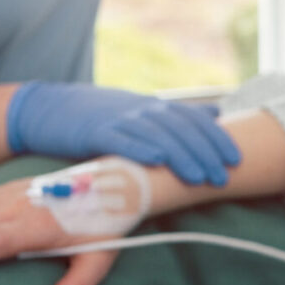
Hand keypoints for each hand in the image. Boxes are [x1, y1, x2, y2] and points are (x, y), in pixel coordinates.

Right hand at [6, 82, 239, 185]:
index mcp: (155, 107)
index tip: (236, 159)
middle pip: (180, 128)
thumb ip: (178, 118)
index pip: (193, 119)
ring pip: (156, 135)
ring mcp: (118, 118)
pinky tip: (157, 160)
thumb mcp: (142, 114)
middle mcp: (141, 109)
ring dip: (180, 156)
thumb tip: (216, 115)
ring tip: (198, 176)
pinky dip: (139, 148)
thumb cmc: (100, 117)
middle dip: (204, 153)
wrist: (49, 108)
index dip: (216, 138)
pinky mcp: (93, 130)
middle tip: (223, 176)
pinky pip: (119, 139)